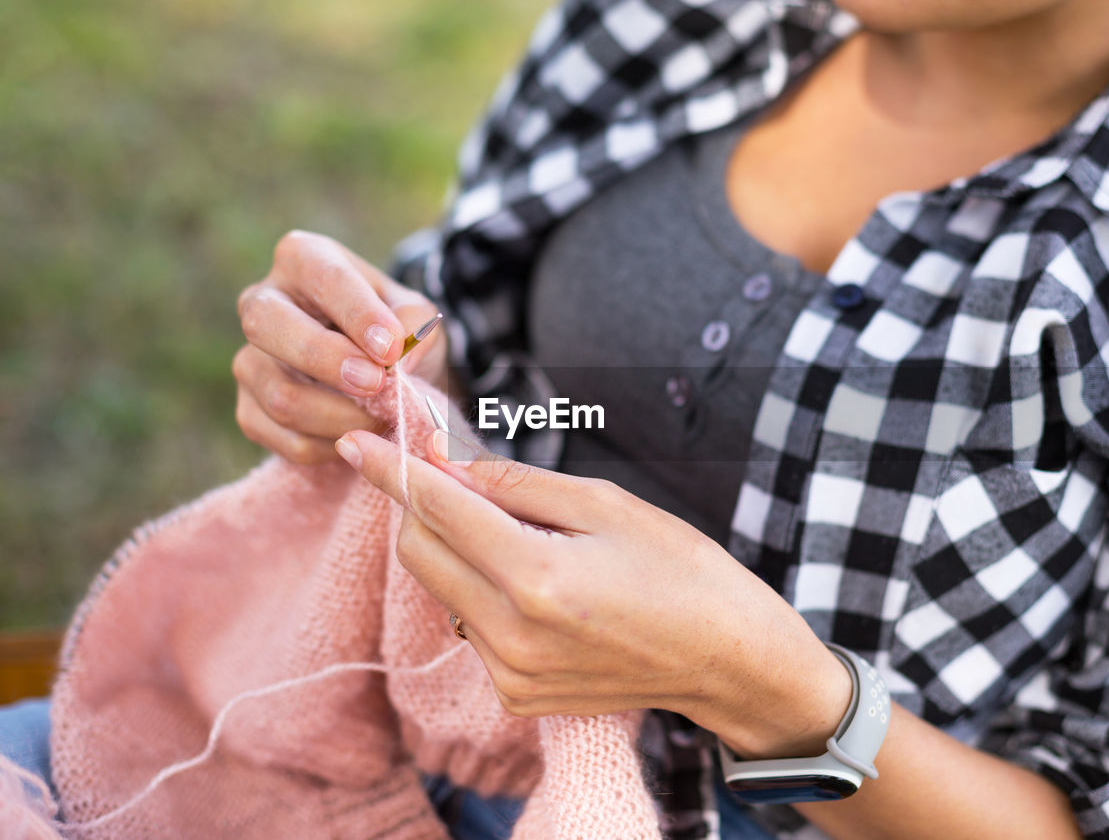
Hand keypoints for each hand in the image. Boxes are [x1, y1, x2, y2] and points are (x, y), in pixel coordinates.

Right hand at [233, 230, 446, 462]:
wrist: (384, 374)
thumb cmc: (396, 331)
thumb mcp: (417, 316)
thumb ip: (414, 326)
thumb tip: (398, 358)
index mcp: (304, 259)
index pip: (325, 279)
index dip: (358, 315)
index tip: (391, 349)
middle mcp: (262, 302)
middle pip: (267, 325)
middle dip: (326, 360)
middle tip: (377, 384)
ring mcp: (249, 359)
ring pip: (278, 394)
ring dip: (341, 417)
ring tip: (383, 418)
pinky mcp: (249, 410)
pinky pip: (284, 439)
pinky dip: (330, 447)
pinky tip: (358, 435)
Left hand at [335, 426, 852, 759]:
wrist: (726, 658)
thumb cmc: (680, 568)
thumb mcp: (604, 504)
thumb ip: (515, 483)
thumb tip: (446, 461)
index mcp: (537, 578)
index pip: (439, 510)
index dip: (393, 469)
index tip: (356, 440)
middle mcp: (512, 635)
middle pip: (422, 552)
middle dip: (424, 504)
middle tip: (451, 471)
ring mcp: (511, 673)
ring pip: (443, 589)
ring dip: (456, 547)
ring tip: (518, 527)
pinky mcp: (516, 695)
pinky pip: (470, 624)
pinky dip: (481, 588)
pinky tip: (534, 577)